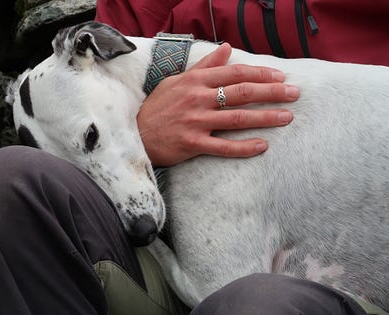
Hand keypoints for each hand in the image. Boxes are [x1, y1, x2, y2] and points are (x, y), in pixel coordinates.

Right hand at [137, 43, 299, 166]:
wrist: (136, 133)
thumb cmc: (158, 106)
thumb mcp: (177, 80)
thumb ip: (205, 66)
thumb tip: (227, 49)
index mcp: (195, 81)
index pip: (234, 73)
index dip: (260, 74)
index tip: (280, 77)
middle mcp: (197, 99)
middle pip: (242, 93)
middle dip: (272, 92)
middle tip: (294, 94)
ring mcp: (196, 122)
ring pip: (237, 119)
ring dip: (265, 118)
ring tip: (287, 117)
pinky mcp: (192, 143)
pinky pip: (223, 147)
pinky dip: (243, 148)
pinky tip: (262, 146)